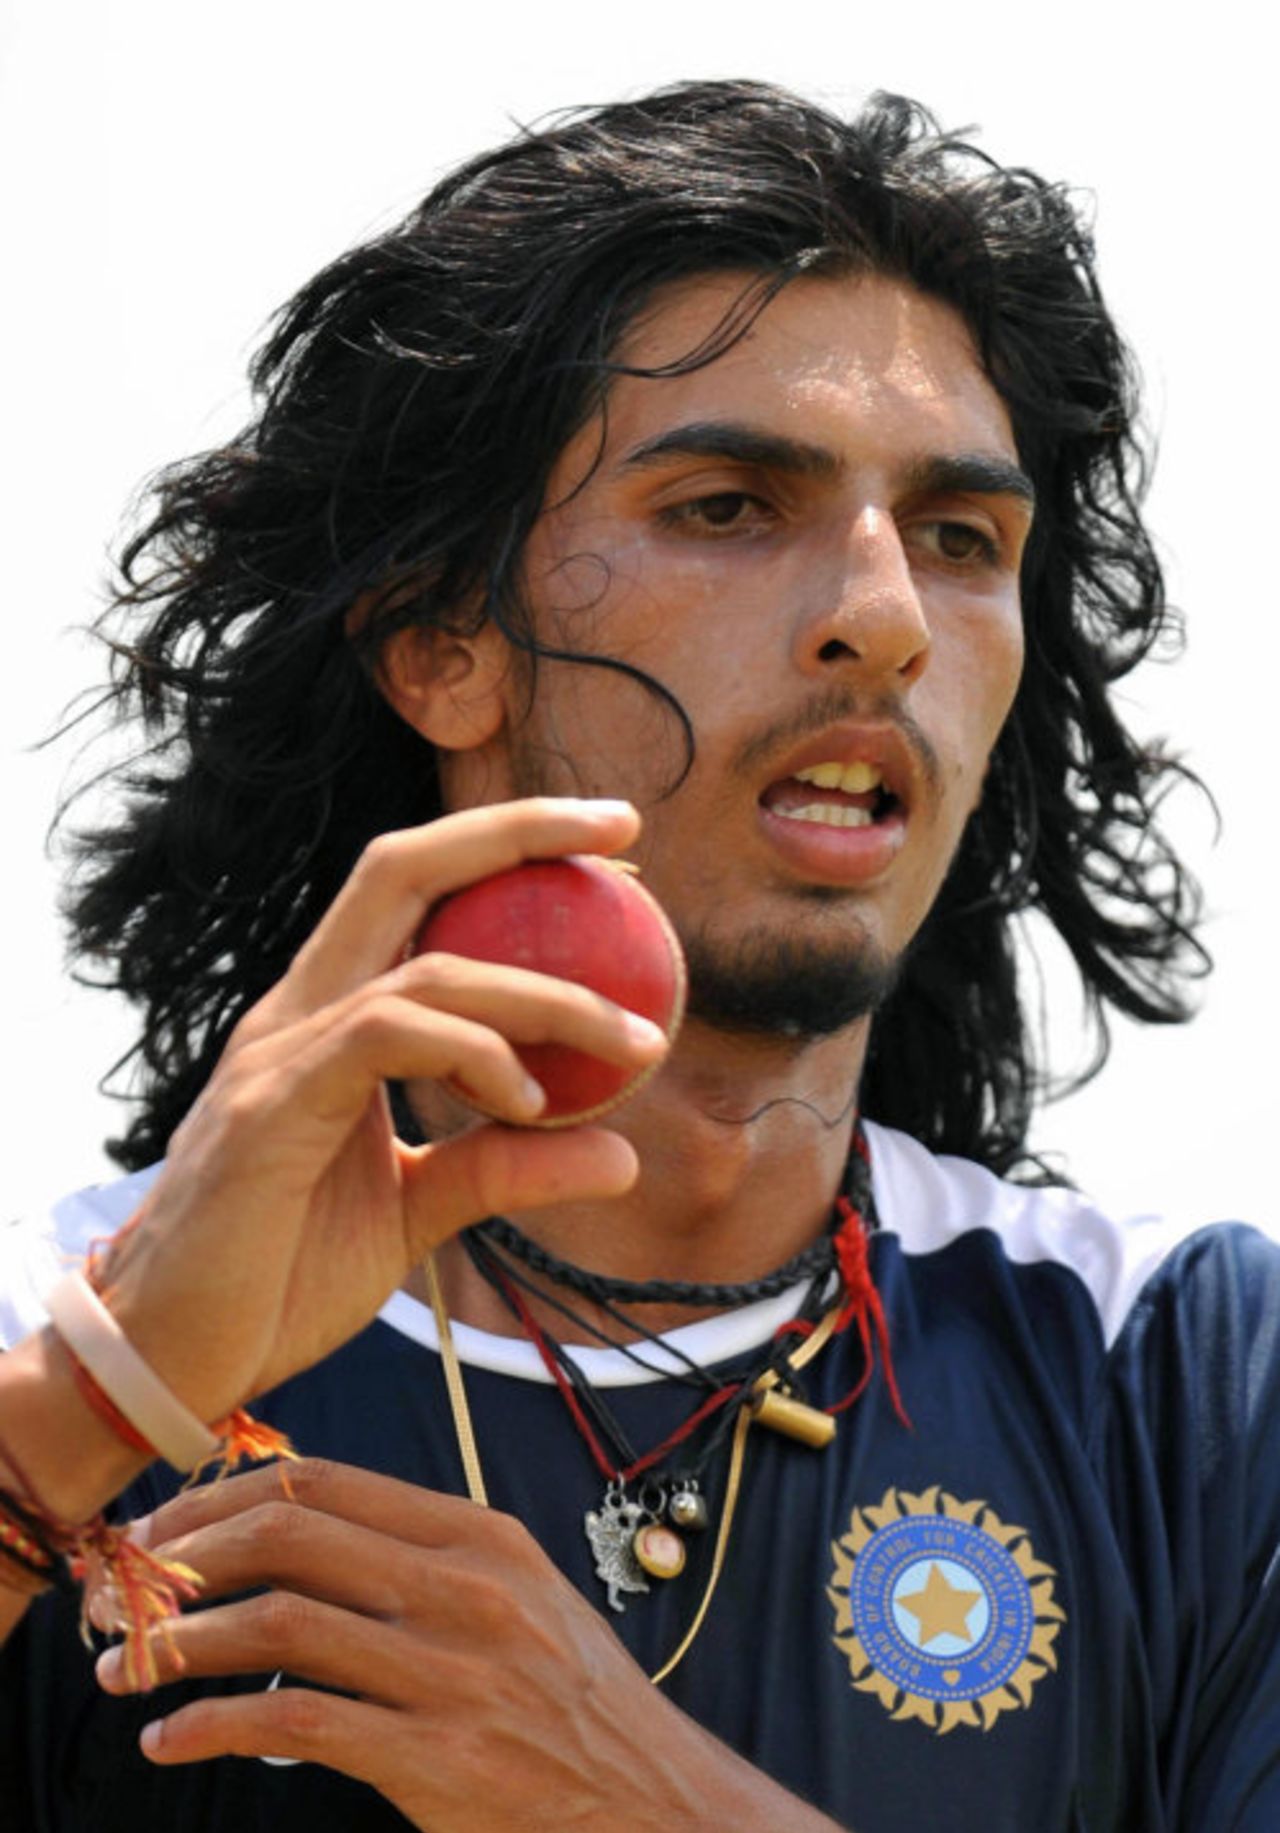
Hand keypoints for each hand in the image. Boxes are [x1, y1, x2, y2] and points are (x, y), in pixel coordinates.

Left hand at [95, 1461, 727, 1831]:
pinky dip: (214, 1725)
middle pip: (288, 1534)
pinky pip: (295, 1725)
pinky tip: (174, 1737)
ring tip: (128, 1668)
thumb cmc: (572, 1698)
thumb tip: (301, 1544)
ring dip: (180, 1644)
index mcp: (476, 1534)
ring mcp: (451, 1670)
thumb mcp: (517, 1595)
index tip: (163, 1527)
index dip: (221, 1498)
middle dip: (184, 1556)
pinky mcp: (436, 1757)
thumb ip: (423, 1560)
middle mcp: (463, 1587)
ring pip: (278, 1623)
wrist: (654, 1795)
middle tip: (124, 1589)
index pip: (321, 1483)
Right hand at [97, 798, 666, 1425]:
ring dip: (545, 994)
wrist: (169, 1360)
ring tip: (633, 1041)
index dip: (502, 847)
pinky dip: (473, 1055)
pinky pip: (385, 1040)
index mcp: (326, 1020)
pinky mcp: (268, 1110)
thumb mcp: (418, 1213)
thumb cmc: (279, 1280)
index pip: (413, 893)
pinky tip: (530, 1100)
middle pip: (402, 870)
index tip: (608, 838)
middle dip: (515, 830)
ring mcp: (276, 1054)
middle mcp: (297, 1014)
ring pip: (424, 970)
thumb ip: (505, 1169)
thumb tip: (624, 1157)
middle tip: (623, 826)